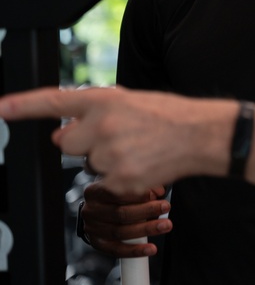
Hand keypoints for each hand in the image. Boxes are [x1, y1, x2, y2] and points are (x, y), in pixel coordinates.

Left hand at [0, 85, 233, 195]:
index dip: (23, 106)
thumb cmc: (173, 117)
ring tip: (138, 150)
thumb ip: (97, 113)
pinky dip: (121, 179)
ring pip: (89, 165)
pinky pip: (106, 184)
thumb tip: (65, 132)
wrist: (204, 135)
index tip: (1, 109)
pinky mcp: (121, 179)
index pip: (55, 102)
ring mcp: (111, 154)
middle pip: (66, 143)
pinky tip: (143, 165)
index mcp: (106, 100)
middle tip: (114, 138)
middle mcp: (103, 125)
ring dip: (106, 161)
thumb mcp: (134, 101)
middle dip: (82, 143)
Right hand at [81, 180, 171, 257]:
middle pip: (121, 213)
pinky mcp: (98, 243)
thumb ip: (141, 184)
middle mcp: (91, 210)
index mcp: (95, 191)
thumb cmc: (118, 194)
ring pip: (121, 231)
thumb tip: (158, 190)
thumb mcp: (126, 183)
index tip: (158, 193)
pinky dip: (135, 250)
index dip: (138, 193)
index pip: (116, 192)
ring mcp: (92, 229)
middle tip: (166, 207)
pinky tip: (150, 249)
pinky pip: (117, 250)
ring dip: (146, 229)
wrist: (100, 210)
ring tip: (165, 225)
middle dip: (147, 210)